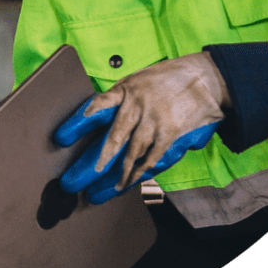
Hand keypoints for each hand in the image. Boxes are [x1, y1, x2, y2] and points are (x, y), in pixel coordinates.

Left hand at [56, 52, 229, 203]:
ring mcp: (156, 119)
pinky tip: (131, 181)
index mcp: (125, 89)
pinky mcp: (172, 133)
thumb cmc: (167, 79)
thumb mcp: (139, 80)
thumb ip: (122, 100)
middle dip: (97, 161)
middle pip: (114, 137)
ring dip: (120, 174)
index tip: (61, 137)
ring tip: (107, 189)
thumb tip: (98, 117)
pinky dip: (142, 171)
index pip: (99, 105)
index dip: (80, 120)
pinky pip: (153, 157)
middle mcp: (138, 104)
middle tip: (81, 178)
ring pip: (133, 152)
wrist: (206, 77)